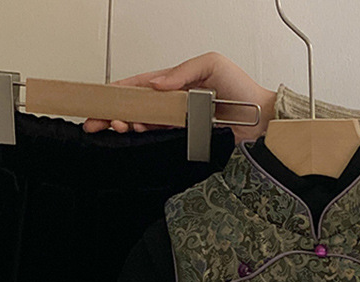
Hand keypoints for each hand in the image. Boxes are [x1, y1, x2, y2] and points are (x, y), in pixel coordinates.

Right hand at [83, 51, 275, 143]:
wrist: (261, 118)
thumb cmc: (242, 89)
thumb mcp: (210, 64)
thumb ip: (181, 72)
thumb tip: (155, 82)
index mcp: (176, 83)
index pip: (141, 85)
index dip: (119, 91)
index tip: (100, 97)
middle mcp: (175, 103)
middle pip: (138, 107)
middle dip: (115, 113)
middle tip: (98, 120)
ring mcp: (180, 121)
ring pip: (146, 122)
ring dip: (128, 123)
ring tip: (117, 124)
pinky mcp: (188, 138)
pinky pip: (162, 135)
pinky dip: (146, 132)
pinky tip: (137, 129)